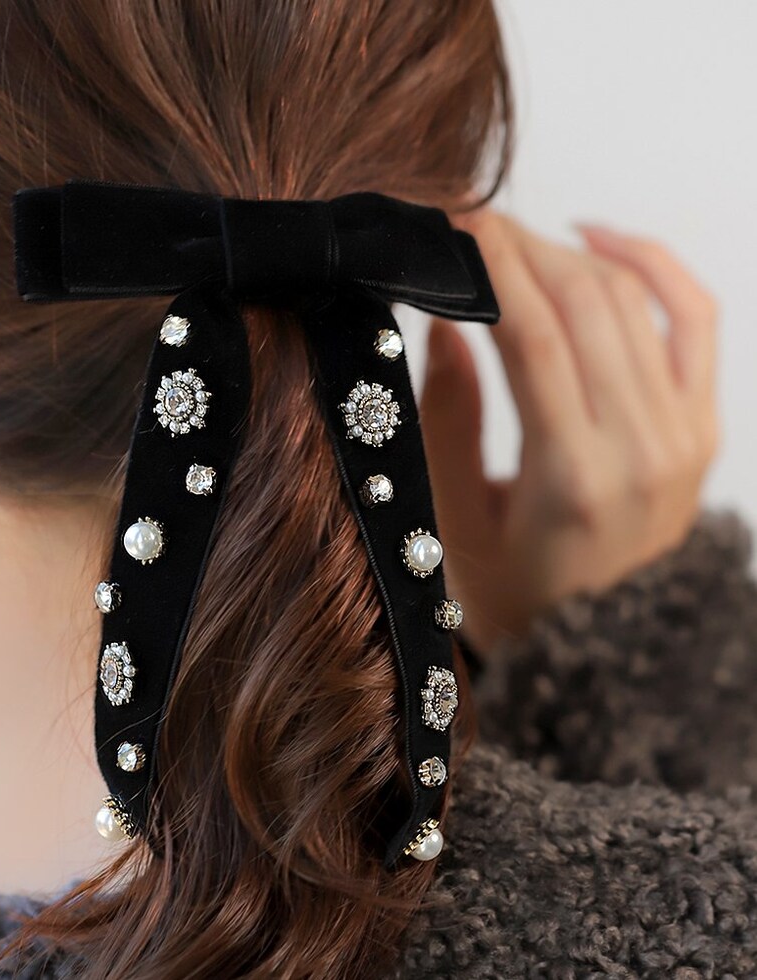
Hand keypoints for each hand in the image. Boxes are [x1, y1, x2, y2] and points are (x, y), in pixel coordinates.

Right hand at [420, 210, 720, 656]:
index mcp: (572, 478)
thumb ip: (447, 421)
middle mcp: (641, 447)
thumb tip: (443, 327)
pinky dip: (653, 265)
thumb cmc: (521, 601)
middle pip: (582, 302)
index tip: (450, 227)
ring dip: (568, 253)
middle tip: (470, 224)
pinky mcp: (701, 426)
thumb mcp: (456, 523)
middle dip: (521, 246)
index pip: (531, 334)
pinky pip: (694, 319)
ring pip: (631, 300)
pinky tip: (601, 239)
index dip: (489, 266)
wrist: (603, 655)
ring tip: (514, 239)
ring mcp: (682, 432)